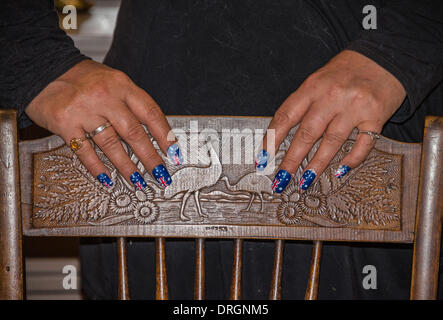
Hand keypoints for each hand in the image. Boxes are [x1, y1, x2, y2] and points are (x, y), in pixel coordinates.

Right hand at [26, 60, 181, 188]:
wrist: (43, 68)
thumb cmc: (83, 79)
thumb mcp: (113, 82)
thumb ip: (131, 103)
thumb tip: (155, 133)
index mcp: (121, 85)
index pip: (150, 112)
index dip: (164, 134)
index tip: (172, 152)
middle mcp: (105, 96)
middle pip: (133, 132)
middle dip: (149, 157)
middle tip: (160, 174)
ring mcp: (84, 110)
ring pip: (111, 143)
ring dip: (126, 166)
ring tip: (137, 181)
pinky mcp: (64, 122)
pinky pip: (84, 150)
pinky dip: (96, 166)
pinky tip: (106, 177)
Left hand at [258, 50, 405, 192]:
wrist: (384, 57)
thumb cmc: (345, 72)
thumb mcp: (317, 80)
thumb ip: (302, 104)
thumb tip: (281, 136)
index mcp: (312, 87)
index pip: (285, 116)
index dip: (271, 139)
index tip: (262, 158)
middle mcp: (331, 96)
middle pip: (306, 133)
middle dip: (291, 160)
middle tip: (281, 179)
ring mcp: (354, 107)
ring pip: (331, 141)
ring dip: (316, 165)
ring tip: (305, 181)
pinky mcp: (376, 116)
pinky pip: (362, 144)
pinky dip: (352, 159)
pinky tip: (340, 171)